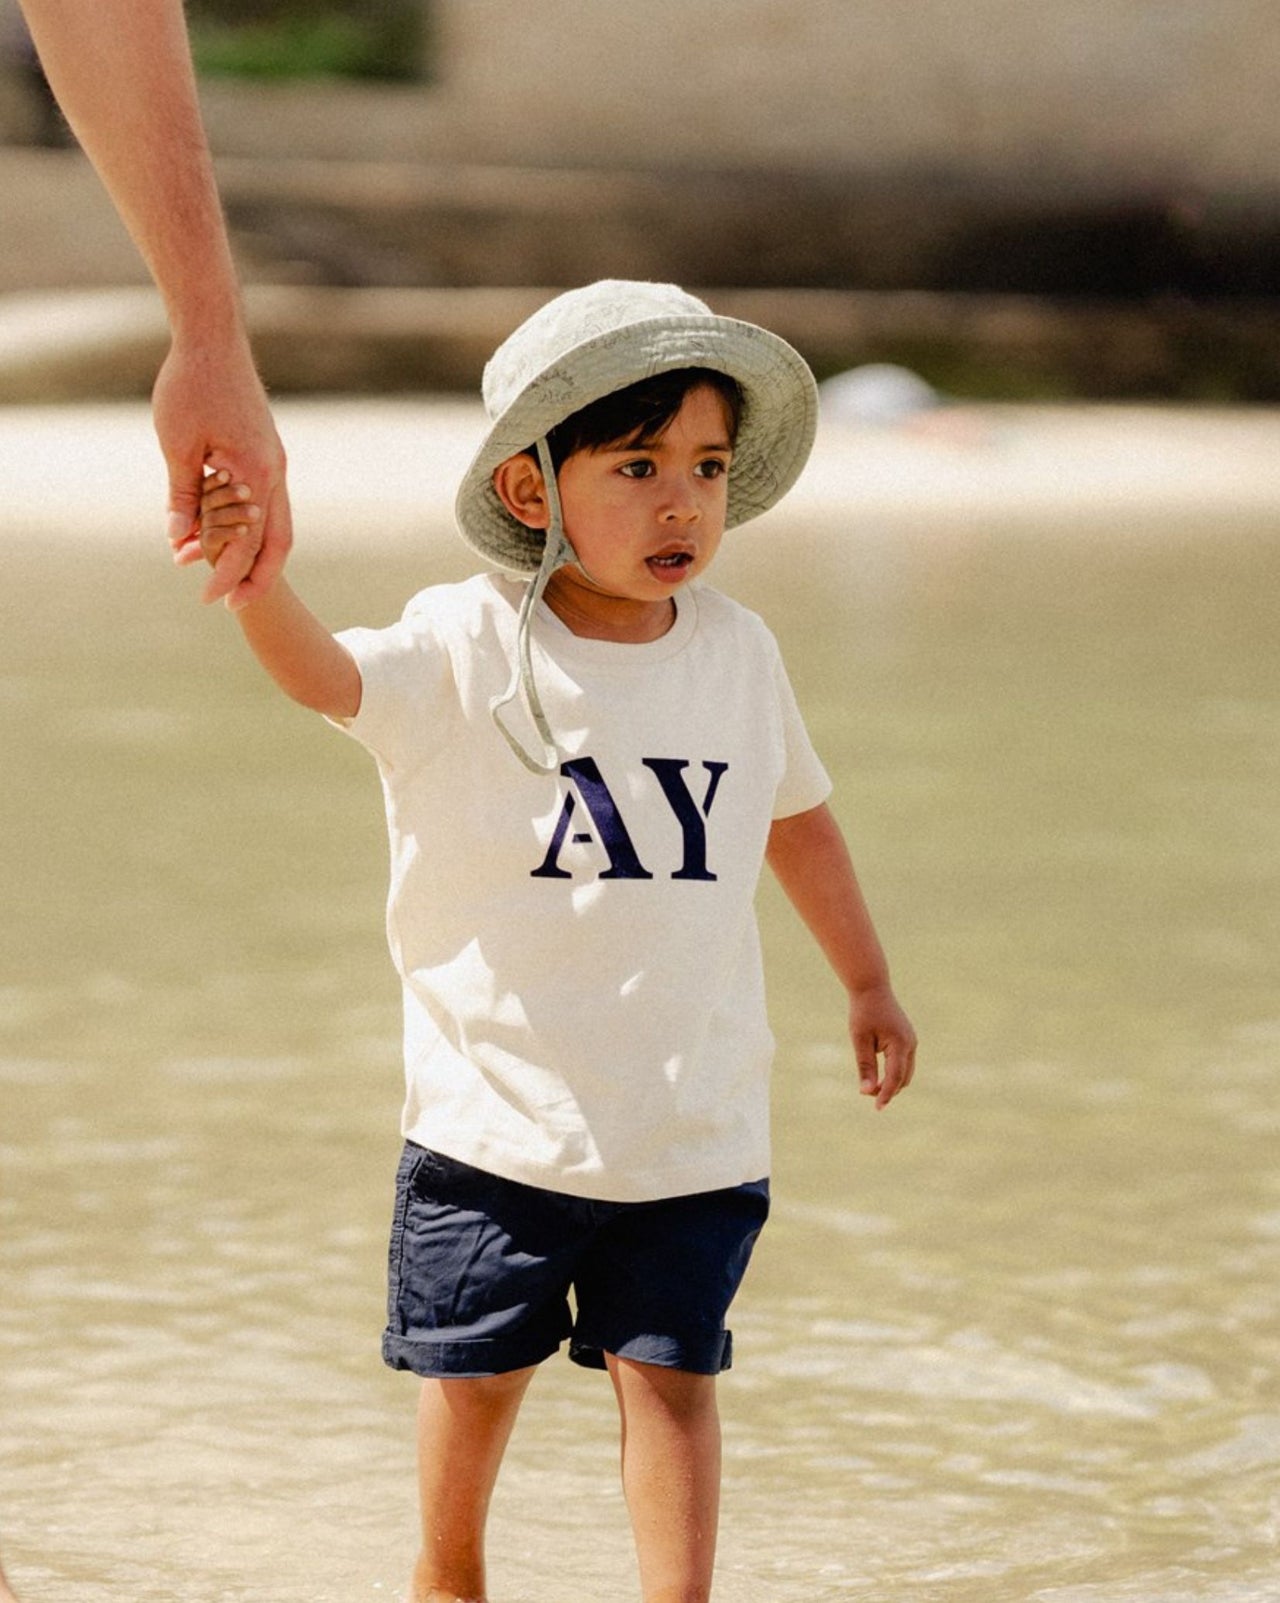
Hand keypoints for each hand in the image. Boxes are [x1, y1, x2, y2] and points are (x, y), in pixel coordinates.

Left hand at [154, 332, 290, 608]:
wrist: (213, 339)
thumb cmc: (190, 386)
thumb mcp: (177, 446)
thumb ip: (183, 497)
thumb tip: (180, 539)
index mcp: (253, 475)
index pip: (244, 542)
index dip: (226, 574)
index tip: (207, 598)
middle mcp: (273, 473)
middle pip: (277, 544)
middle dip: (256, 578)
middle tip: (232, 603)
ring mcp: (275, 463)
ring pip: (278, 525)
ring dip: (255, 553)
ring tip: (226, 573)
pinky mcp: (269, 453)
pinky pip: (269, 503)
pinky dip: (252, 526)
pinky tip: (227, 532)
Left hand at [849, 984, 916, 1109]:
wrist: (872, 989)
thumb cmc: (863, 1013)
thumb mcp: (860, 1040)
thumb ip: (865, 1066)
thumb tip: (867, 1091)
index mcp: (900, 1044)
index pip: (895, 1077)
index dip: (886, 1094)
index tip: (877, 1108)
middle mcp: (910, 1044)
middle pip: (903, 1079)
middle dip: (887, 1089)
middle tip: (865, 1091)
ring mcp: (912, 1042)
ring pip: (905, 1073)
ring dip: (891, 1083)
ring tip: (869, 1084)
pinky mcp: (908, 1040)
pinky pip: (904, 1064)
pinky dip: (893, 1073)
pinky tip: (877, 1074)